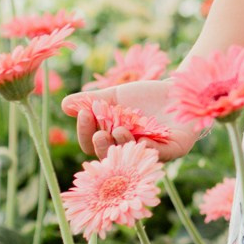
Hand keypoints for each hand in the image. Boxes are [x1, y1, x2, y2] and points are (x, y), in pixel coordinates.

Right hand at [61, 78, 206, 162]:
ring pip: (134, 157)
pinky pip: (163, 154)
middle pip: (109, 156)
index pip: (93, 143)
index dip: (85, 132)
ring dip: (124, 145)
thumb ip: (93, 100)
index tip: (83, 114)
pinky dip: (150, 148)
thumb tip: (65, 105)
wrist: (179, 87)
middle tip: (99, 133)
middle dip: (101, 145)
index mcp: (113, 140)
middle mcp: (131, 150)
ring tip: (120, 130)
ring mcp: (154, 152)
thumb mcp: (116, 95)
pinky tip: (142, 140)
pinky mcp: (177, 148)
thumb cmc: (145, 95)